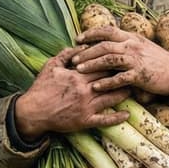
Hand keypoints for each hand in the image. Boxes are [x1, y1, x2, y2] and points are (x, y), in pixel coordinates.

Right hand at [13, 48, 130, 139]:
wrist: (33, 112)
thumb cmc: (41, 88)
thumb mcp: (51, 66)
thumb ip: (66, 54)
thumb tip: (82, 46)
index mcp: (77, 76)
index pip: (101, 65)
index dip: (113, 61)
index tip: (123, 58)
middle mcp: (84, 91)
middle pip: (109, 80)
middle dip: (122, 75)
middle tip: (135, 71)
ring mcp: (86, 107)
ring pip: (111, 98)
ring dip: (124, 94)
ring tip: (134, 89)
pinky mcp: (85, 121)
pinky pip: (104, 120)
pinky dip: (117, 118)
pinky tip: (127, 115)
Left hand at [72, 24, 168, 102]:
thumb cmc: (159, 61)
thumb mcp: (143, 46)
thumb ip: (127, 43)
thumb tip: (110, 42)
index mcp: (132, 38)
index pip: (107, 30)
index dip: (91, 33)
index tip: (78, 39)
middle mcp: (132, 46)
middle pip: (104, 45)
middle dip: (86, 51)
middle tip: (73, 58)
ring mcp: (136, 60)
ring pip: (109, 59)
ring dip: (92, 64)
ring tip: (79, 70)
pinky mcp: (140, 75)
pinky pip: (120, 78)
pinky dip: (107, 82)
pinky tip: (96, 86)